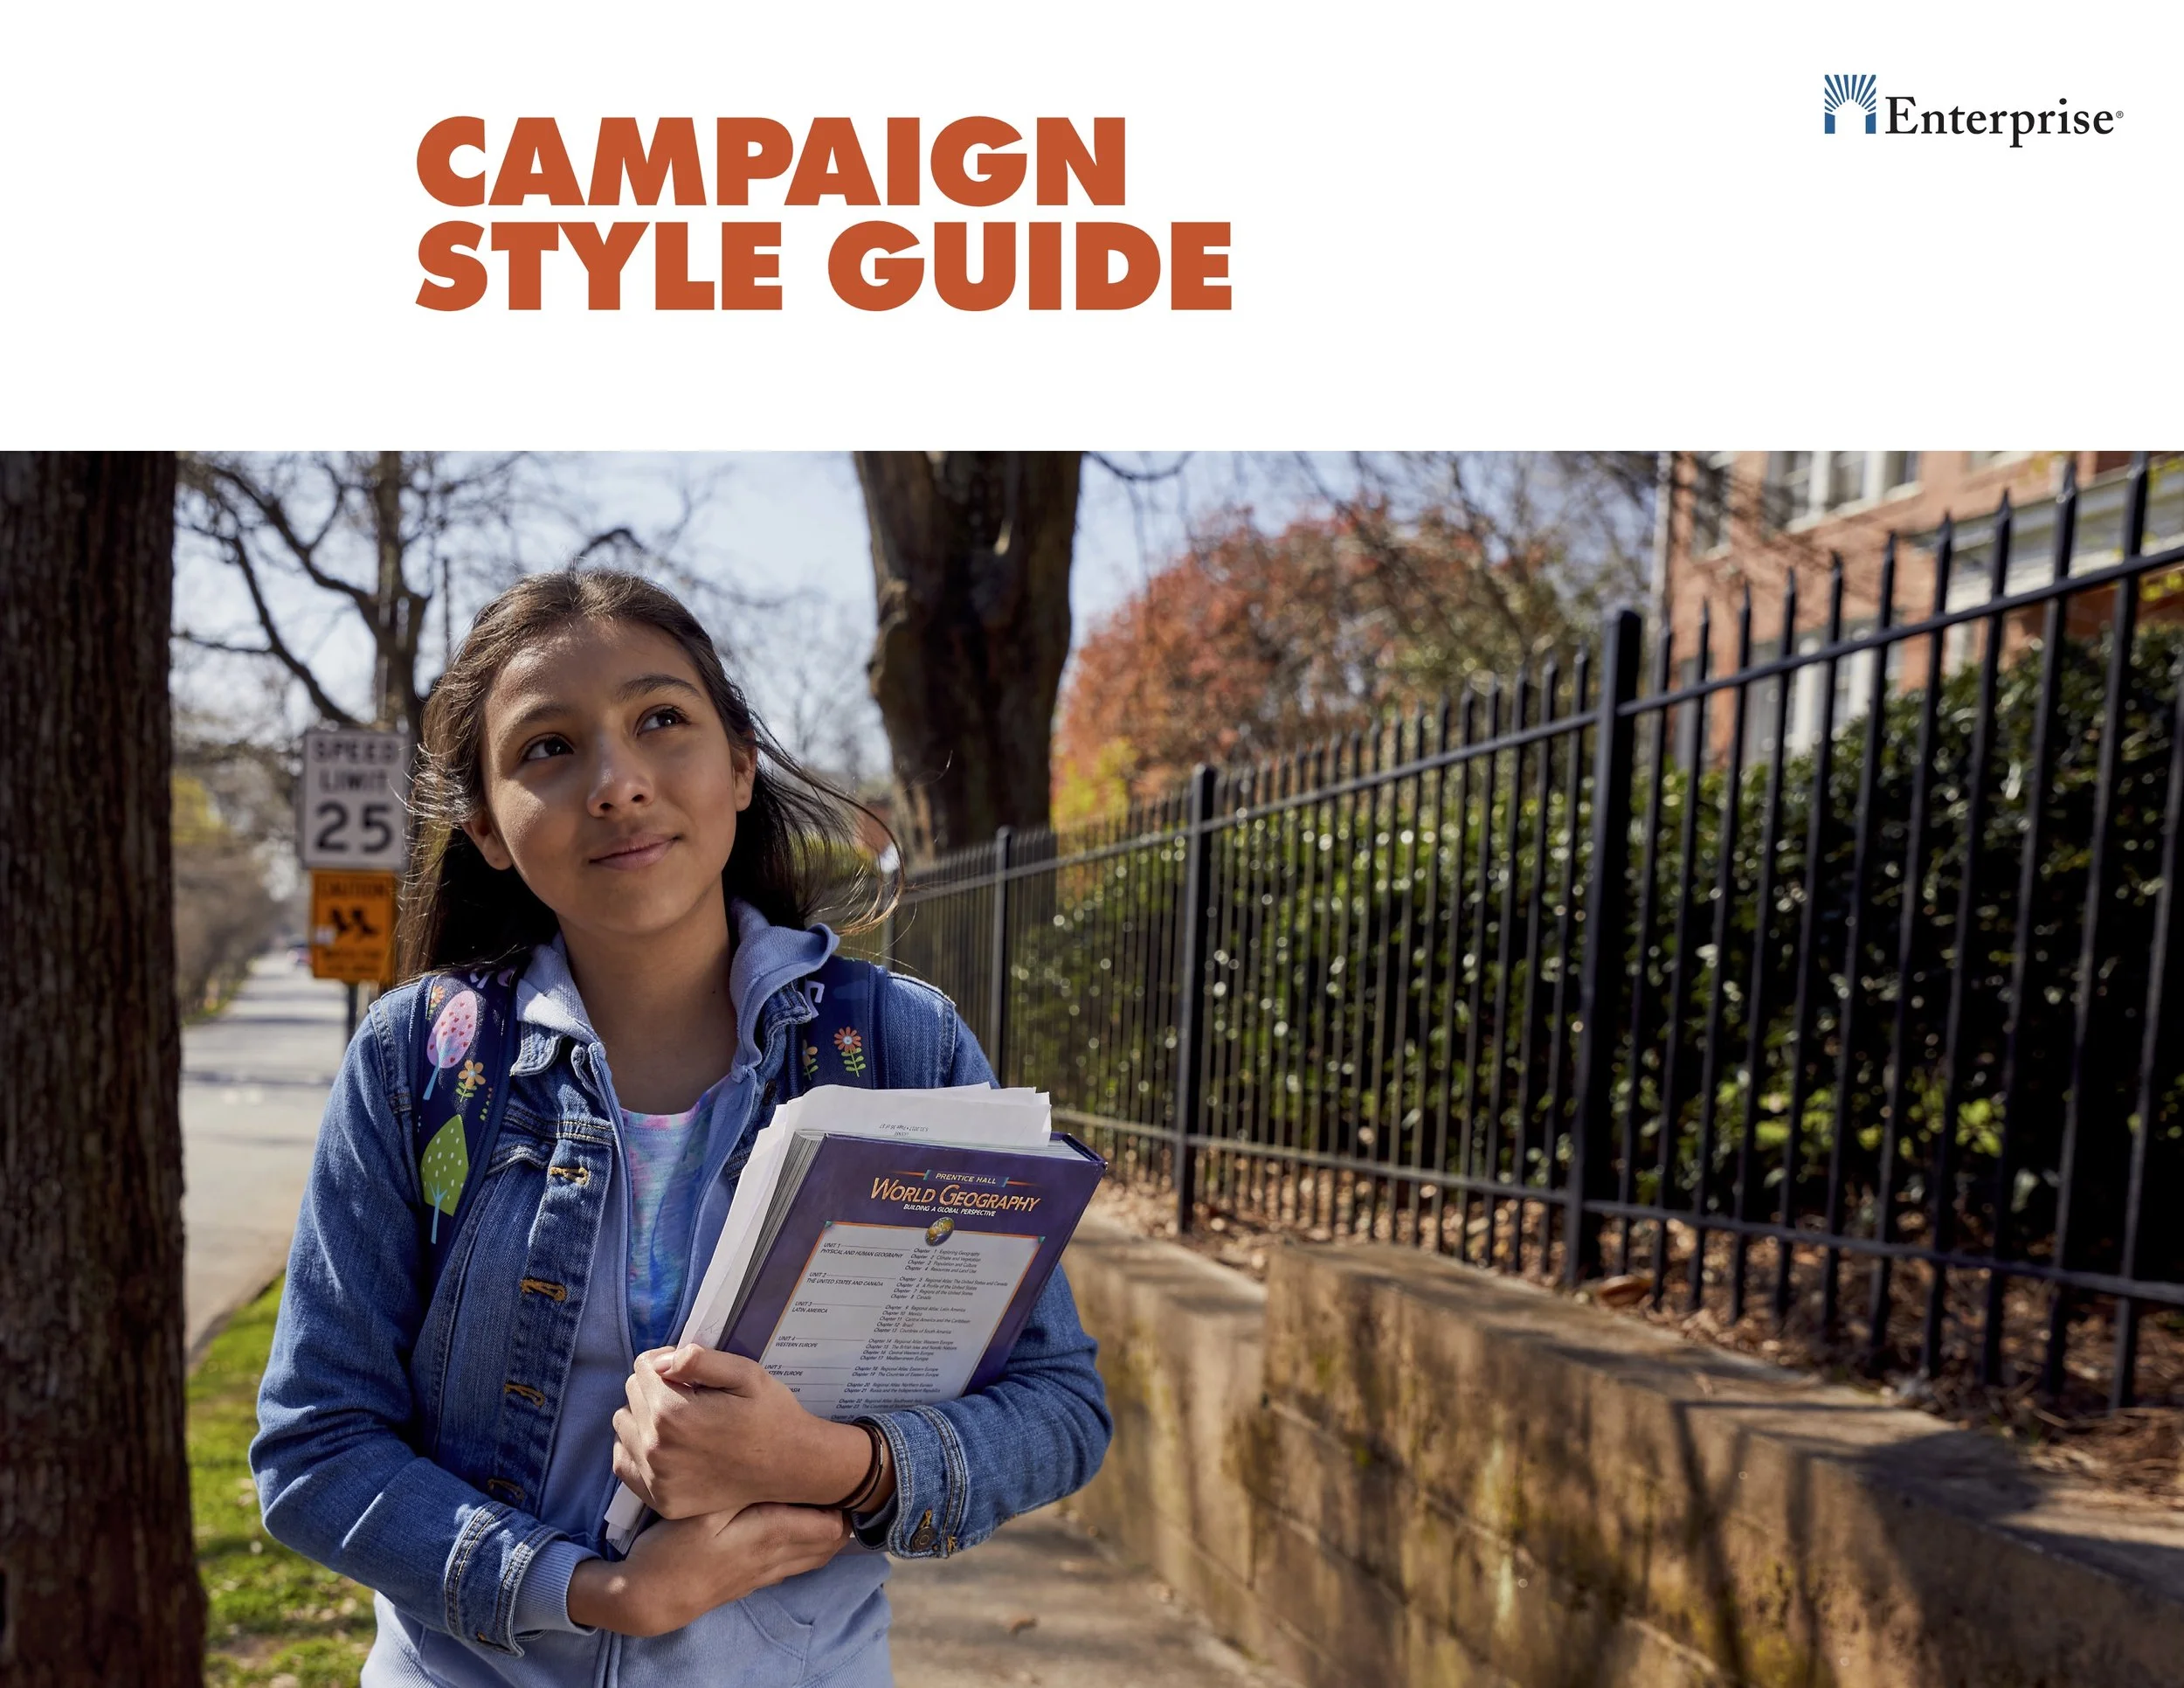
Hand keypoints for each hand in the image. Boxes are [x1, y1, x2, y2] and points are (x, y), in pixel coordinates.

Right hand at [567, 1502, 849, 1635]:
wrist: (649, 1598)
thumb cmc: (674, 1549)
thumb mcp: (706, 1510)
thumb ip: (741, 1488)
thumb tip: (777, 1464)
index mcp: (772, 1535)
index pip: (830, 1524)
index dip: (841, 1501)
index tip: (840, 1475)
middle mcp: (776, 1558)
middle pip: (830, 1542)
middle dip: (841, 1515)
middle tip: (836, 1484)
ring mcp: (764, 1575)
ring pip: (814, 1557)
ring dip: (825, 1533)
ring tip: (823, 1502)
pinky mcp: (750, 1583)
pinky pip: (793, 1565)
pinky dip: (806, 1547)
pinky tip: (793, 1528)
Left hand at [612, 1345, 873, 1518]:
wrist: (791, 1466)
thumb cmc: (770, 1414)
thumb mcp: (745, 1373)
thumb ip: (699, 1360)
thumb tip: (661, 1362)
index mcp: (673, 1413)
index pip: (642, 1369)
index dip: (666, 1362)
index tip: (690, 1373)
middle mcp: (657, 1449)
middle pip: (631, 1396)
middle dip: (655, 1388)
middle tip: (689, 1395)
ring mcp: (656, 1479)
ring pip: (624, 1428)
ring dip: (643, 1417)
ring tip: (678, 1420)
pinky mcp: (660, 1500)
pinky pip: (624, 1465)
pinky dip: (638, 1450)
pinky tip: (666, 1445)